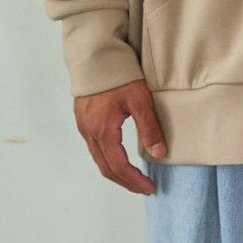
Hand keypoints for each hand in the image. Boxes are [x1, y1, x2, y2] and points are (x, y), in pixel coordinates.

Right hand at [73, 78, 166, 194]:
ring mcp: (84, 126)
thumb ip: (149, 128)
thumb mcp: (139, 99)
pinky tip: (119, 155)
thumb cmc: (117, 74)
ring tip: (134, 175)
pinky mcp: (83, 118)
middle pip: (106, 168)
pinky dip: (108, 158)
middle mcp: (89, 132)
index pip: (119, 167)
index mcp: (103, 131)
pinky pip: (94, 146)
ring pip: (98, 158)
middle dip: (126, 181)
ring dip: (116, 171)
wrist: (94, 54)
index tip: (150, 188)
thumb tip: (159, 154)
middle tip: (144, 187)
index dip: (135, 181)